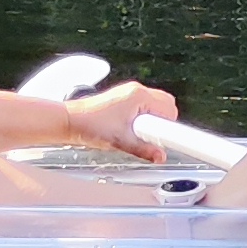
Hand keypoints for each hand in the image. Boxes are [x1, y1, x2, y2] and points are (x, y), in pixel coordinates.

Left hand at [56, 81, 182, 157]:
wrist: (70, 121)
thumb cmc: (89, 124)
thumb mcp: (121, 141)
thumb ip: (144, 149)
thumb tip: (160, 156)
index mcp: (139, 96)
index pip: (170, 109)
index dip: (171, 126)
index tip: (176, 139)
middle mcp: (136, 91)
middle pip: (166, 105)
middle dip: (164, 123)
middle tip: (150, 137)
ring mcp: (129, 94)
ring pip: (156, 106)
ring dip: (153, 121)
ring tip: (136, 134)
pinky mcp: (124, 100)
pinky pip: (144, 107)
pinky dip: (143, 119)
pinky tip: (130, 130)